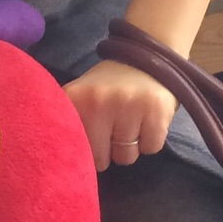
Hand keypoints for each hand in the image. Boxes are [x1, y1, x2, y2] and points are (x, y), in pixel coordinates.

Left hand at [64, 59, 176, 173]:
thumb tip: (67, 163)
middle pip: (100, 160)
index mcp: (75, 99)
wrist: (148, 58)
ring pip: (126, 157)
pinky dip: (151, 140)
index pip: (72, 149)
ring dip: (130, 147)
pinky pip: (150, 149)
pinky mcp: (156, 110)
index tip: (90, 143)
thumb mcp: (82, 98)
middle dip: (108, 151)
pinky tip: (147, 121)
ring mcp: (128, 105)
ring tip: (131, 122)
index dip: (82, 152)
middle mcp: (98, 102)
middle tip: (114, 128)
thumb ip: (71, 125)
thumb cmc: (110, 87)